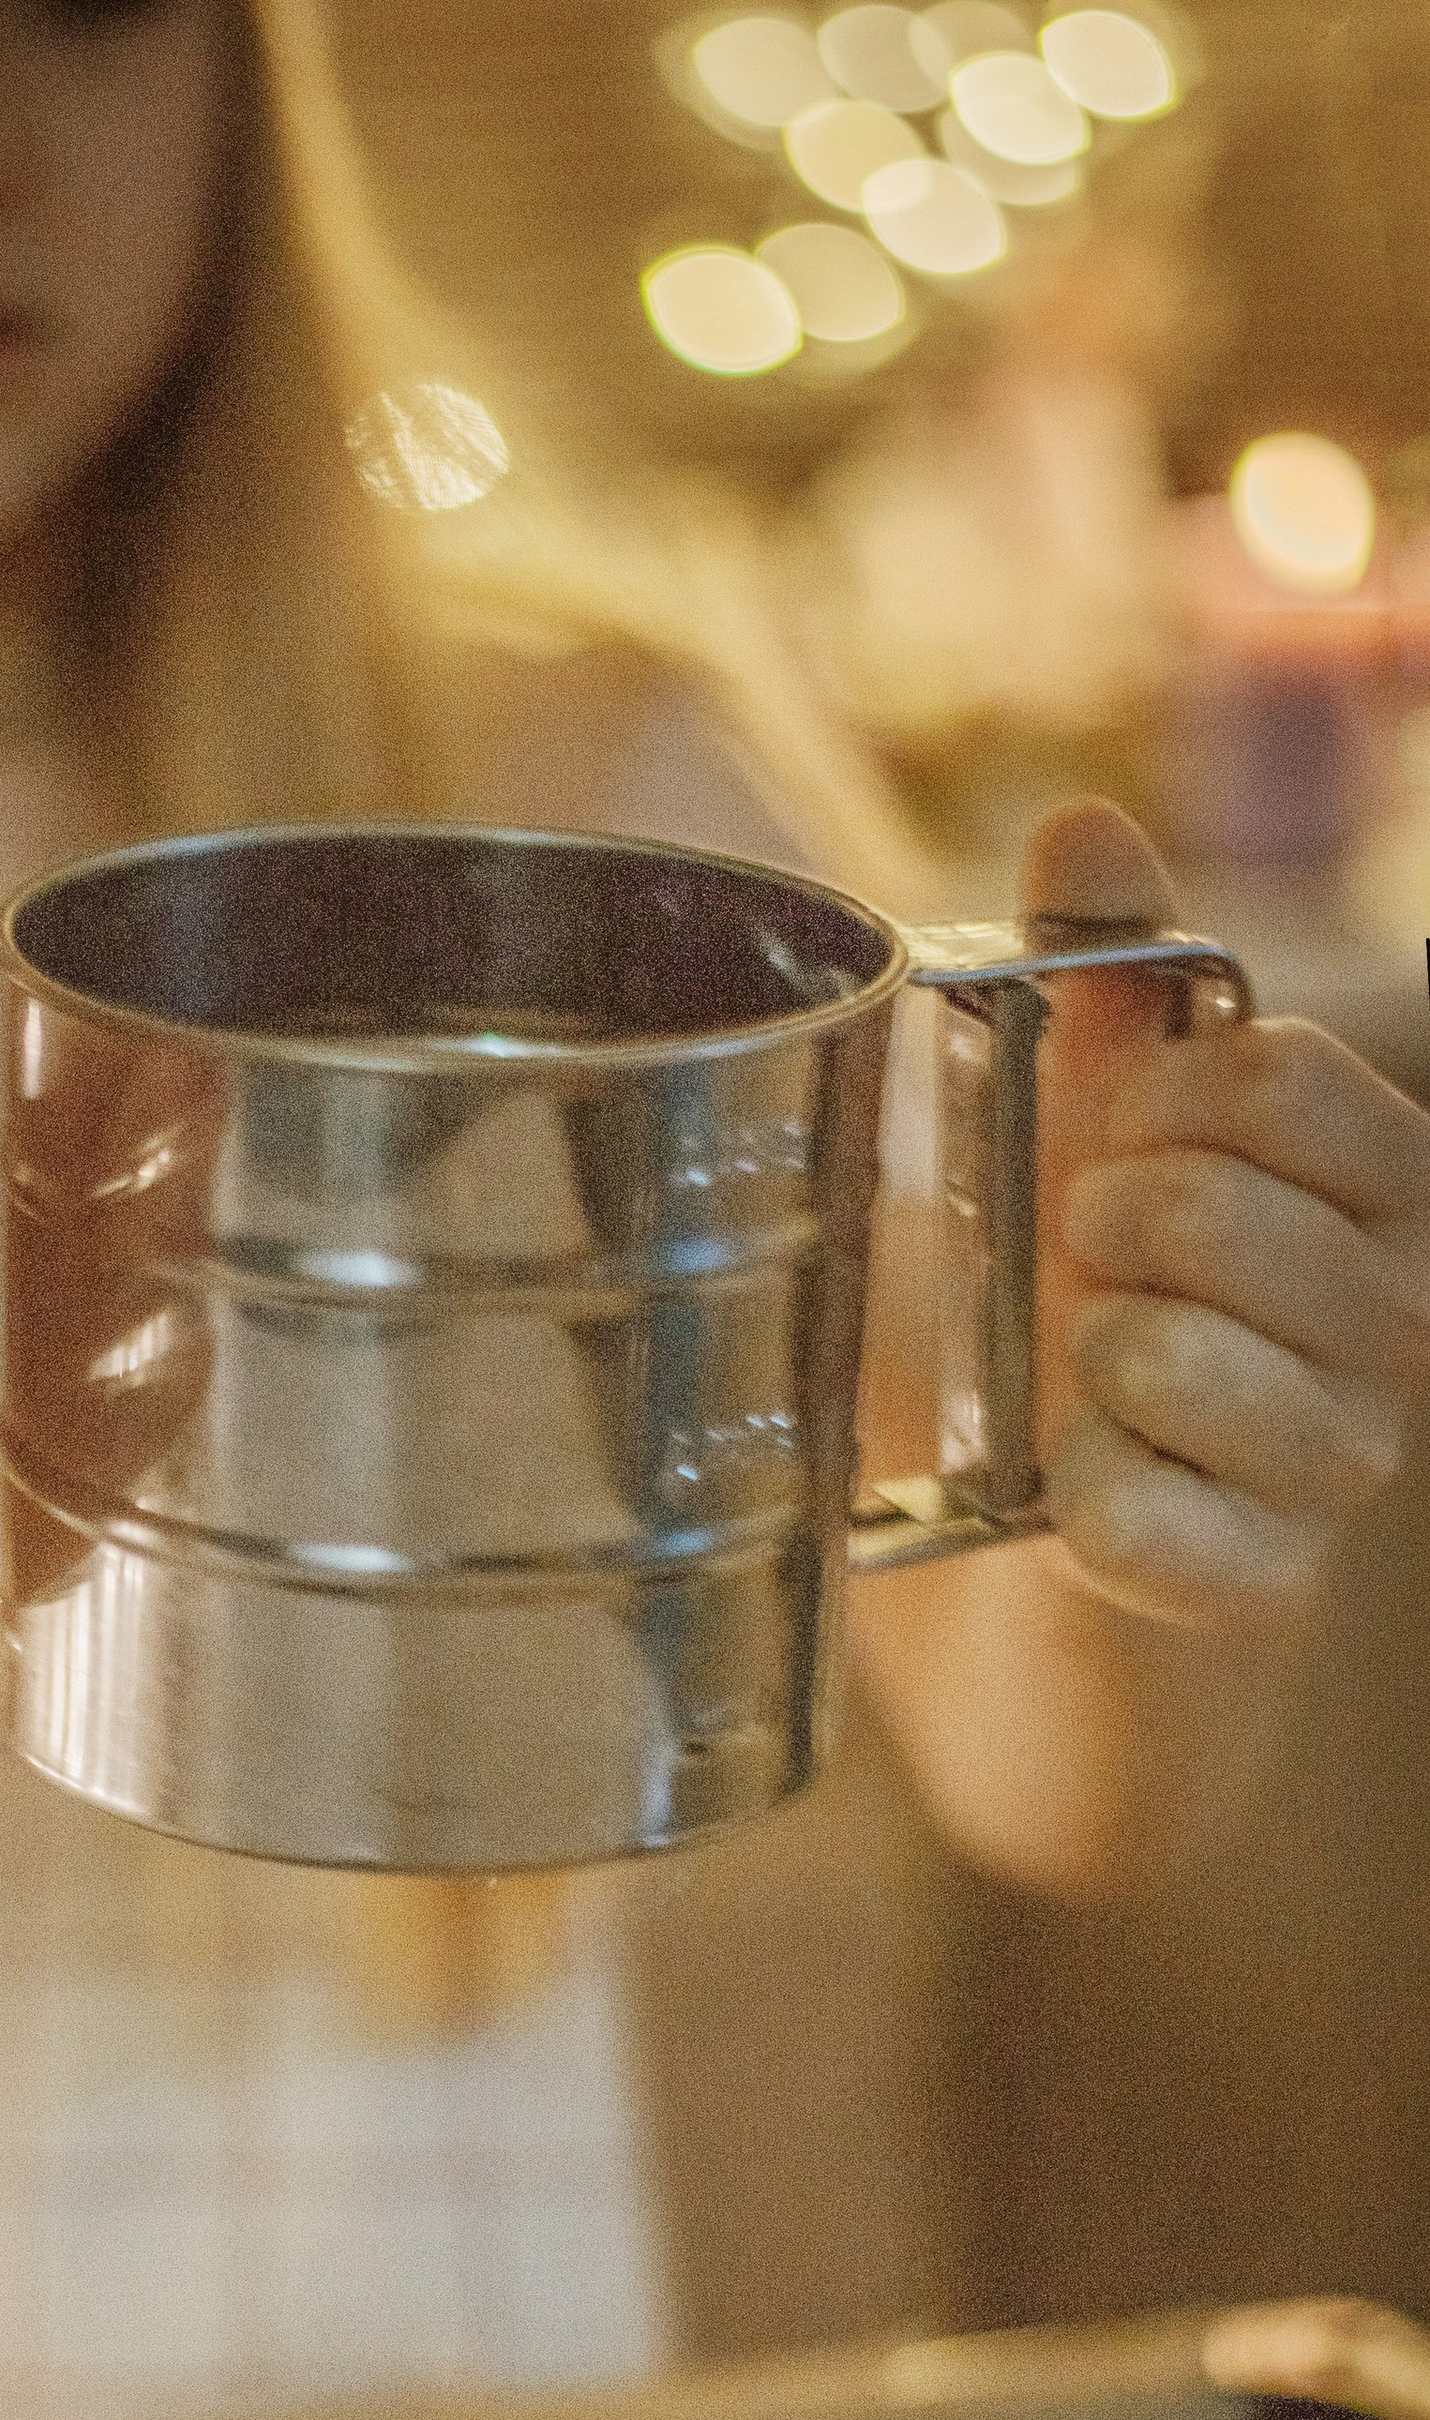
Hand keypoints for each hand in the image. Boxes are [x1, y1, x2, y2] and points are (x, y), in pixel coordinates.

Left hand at [1026, 796, 1429, 1627]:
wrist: (1027, 1558)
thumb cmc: (1075, 1317)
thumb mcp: (1080, 1131)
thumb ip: (1104, 982)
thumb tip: (1083, 827)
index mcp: (1380, 1193)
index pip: (1291, 1078)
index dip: (1160, 1093)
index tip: (1113, 1137)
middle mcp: (1395, 1327)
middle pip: (1218, 1209)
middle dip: (1099, 1226)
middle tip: (1090, 1274)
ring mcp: (1337, 1468)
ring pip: (1166, 1357)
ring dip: (1079, 1353)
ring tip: (1088, 1377)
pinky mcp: (1252, 1591)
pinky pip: (1129, 1511)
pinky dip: (1066, 1491)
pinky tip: (1077, 1489)